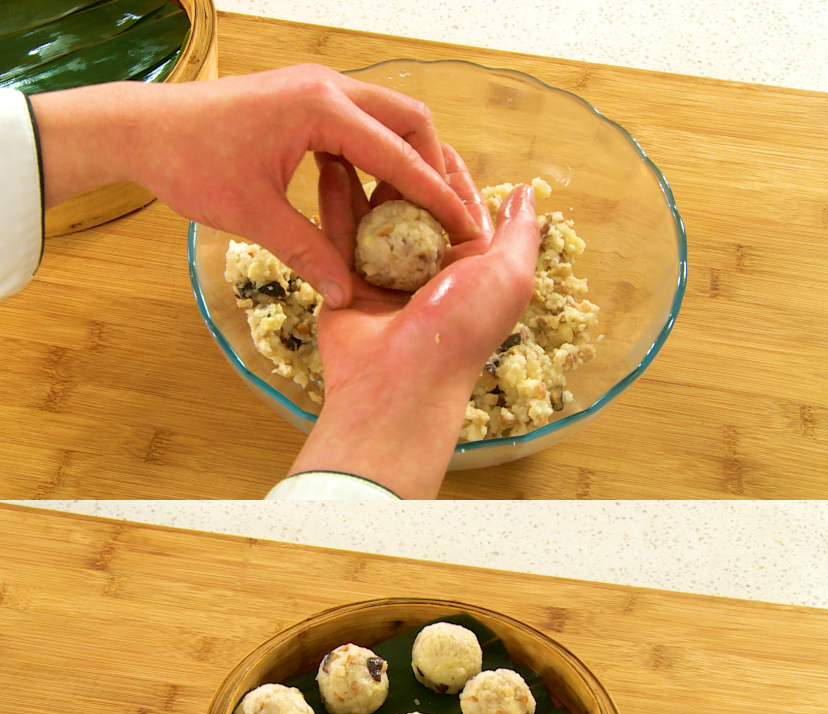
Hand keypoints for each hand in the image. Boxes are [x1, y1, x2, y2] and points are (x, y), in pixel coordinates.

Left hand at [29, 64, 477, 306]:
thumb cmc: (190, 163)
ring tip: (413, 212)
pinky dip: (375, 158)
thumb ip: (306, 252)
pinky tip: (371, 198)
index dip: (437, 194)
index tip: (465, 226)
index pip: (400, 153)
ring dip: (406, 161)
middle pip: (410, 120)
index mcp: (321, 109)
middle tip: (443, 217)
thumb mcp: (253, 216)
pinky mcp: (304, 101)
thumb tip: (345, 294)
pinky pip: (359, 126)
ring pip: (387, 119)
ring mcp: (316, 90)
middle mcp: (327, 88)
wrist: (143, 128)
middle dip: (433, 167)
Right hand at [287, 146, 539, 498]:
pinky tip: (326, 163)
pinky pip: (339, 234)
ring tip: (348, 133)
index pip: (458, 204)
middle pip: (412, 206)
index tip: (427, 132)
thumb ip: (519, 232)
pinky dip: (334, 201)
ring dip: (364, 177)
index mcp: (470, 266)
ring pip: (373, 215)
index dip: (445, 169)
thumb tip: (525, 192)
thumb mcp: (510, 275)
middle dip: (399, 167)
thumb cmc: (462, 327)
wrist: (399, 382)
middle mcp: (427, 268)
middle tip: (380, 124)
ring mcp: (385, 275)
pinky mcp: (346, 281)